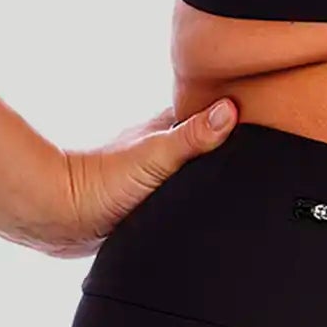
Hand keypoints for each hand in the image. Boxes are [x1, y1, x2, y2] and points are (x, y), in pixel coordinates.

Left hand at [25, 97, 239, 258]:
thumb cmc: (99, 184)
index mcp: (167, 130)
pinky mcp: (144, 202)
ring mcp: (152, 175)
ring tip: (237, 176)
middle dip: (227, 141)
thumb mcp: (155, 157)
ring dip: (208, 170)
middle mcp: (161, 149)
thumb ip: (192, 136)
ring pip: (191, 167)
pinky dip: (191, 195)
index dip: (236, 109)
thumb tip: (230, 109)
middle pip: (204, 139)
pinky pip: (178, 194)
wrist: (60, 218)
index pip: (211, 112)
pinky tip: (200, 205)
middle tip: (260, 143)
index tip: (266, 107)